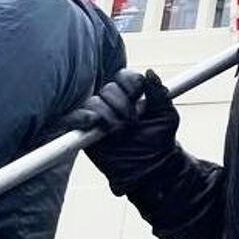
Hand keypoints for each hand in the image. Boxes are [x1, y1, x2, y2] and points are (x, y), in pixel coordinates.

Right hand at [60, 69, 182, 190]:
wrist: (150, 166)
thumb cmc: (159, 140)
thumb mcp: (166, 115)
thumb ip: (159, 93)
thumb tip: (150, 72)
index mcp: (130, 94)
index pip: (123, 77)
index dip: (130, 83)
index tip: (138, 94)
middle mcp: (112, 102)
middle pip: (108, 88)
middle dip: (122, 104)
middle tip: (132, 122)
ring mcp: (97, 116)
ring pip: (93, 103)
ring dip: (108, 115)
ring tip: (120, 131)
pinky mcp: (84, 132)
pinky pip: (73, 119)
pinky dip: (80, 118)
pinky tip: (92, 122)